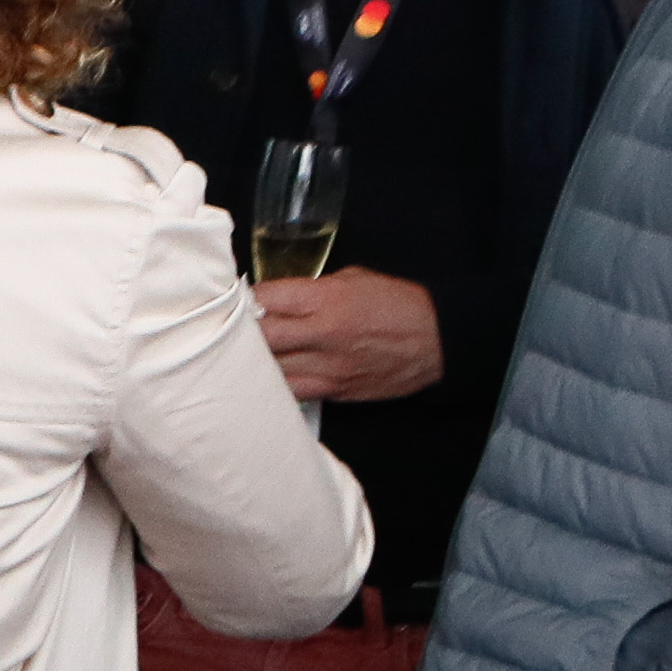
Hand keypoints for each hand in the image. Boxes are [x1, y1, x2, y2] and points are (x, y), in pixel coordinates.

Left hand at [257, 269, 442, 403]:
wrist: (438, 340)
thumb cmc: (398, 304)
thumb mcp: (352, 280)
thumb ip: (311, 289)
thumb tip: (276, 298)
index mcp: (326, 299)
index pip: (264, 298)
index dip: (245, 298)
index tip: (239, 300)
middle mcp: (322, 334)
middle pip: (259, 336)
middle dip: (240, 330)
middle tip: (233, 327)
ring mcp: (327, 367)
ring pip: (268, 369)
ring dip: (253, 360)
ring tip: (246, 352)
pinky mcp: (334, 390)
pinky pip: (290, 390)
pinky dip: (274, 382)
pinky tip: (269, 374)